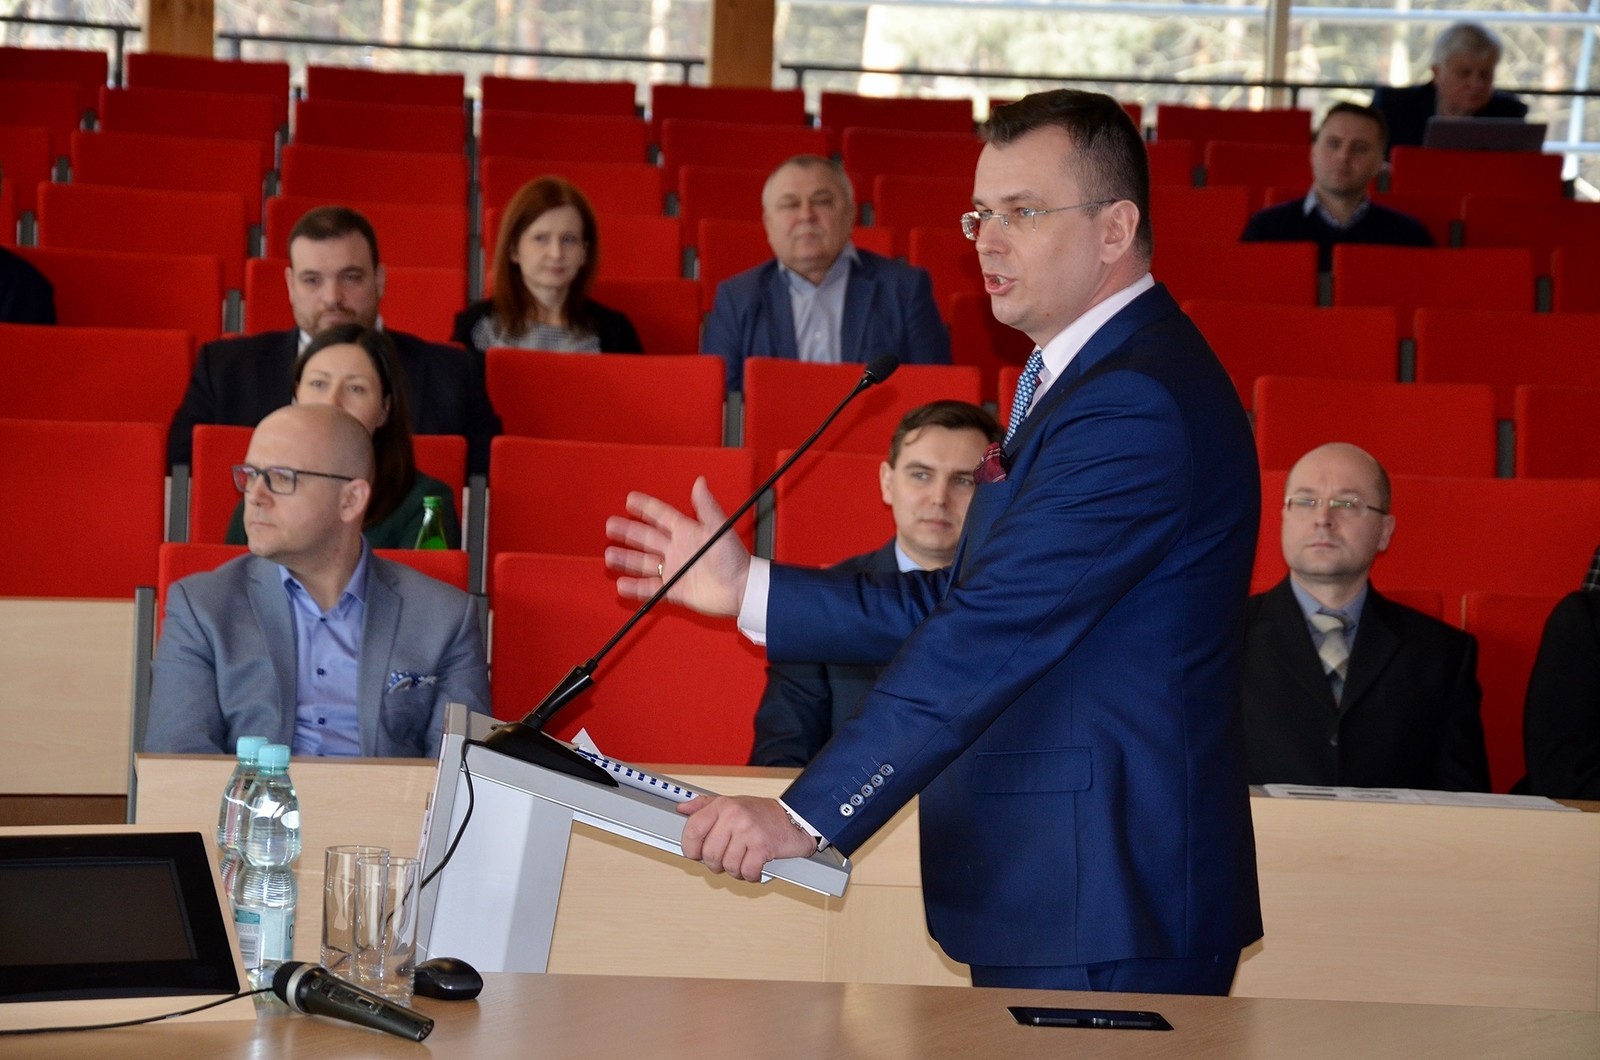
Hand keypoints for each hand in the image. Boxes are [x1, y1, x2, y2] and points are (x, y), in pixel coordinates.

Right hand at [604, 477, 749, 616]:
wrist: (742, 589)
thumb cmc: (734, 558)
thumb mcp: (719, 528)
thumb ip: (706, 506)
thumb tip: (700, 481)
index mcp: (687, 532)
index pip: (662, 516)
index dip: (646, 507)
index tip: (630, 499)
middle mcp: (678, 549)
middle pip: (647, 538)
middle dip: (628, 532)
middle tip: (610, 526)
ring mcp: (675, 569)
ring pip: (644, 563)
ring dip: (627, 559)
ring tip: (610, 556)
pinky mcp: (675, 590)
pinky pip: (651, 588)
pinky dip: (637, 587)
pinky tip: (622, 584)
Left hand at [676, 795, 816, 881]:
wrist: (796, 818)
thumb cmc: (762, 814)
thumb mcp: (731, 803)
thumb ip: (705, 805)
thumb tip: (683, 809)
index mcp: (723, 806)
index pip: (692, 830)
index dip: (690, 848)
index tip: (696, 854)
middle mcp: (734, 816)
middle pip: (709, 855)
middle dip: (716, 864)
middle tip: (727, 859)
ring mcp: (749, 831)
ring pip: (728, 866)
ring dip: (736, 871)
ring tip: (744, 860)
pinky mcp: (763, 847)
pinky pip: (746, 872)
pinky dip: (750, 875)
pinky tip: (755, 867)